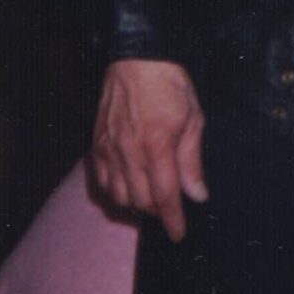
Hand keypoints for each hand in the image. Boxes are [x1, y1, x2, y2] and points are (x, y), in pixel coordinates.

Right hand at [90, 58, 206, 241]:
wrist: (136, 59)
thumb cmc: (169, 84)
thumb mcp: (193, 117)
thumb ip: (192, 160)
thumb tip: (197, 194)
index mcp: (157, 144)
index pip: (165, 195)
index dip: (173, 219)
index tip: (178, 234)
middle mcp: (129, 151)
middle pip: (141, 201)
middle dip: (158, 211)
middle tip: (171, 205)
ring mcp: (109, 149)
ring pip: (119, 197)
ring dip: (137, 204)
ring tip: (151, 197)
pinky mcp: (96, 145)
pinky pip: (102, 182)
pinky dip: (115, 192)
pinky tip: (128, 186)